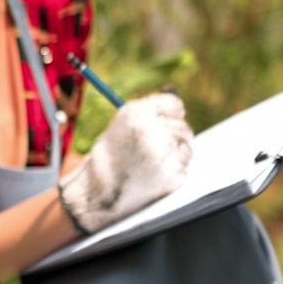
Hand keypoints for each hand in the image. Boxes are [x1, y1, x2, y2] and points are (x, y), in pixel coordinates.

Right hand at [59, 92, 192, 234]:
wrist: (96, 194)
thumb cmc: (109, 157)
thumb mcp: (122, 124)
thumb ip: (148, 108)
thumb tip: (172, 89)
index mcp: (135, 114)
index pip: (174, 104)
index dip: (170, 114)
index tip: (163, 124)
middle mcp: (150, 130)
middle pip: (182, 126)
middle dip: (172, 136)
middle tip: (152, 150)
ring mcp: (162, 154)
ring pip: (186, 145)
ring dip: (175, 153)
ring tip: (150, 163)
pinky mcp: (171, 175)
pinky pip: (184, 166)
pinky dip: (174, 170)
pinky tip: (154, 175)